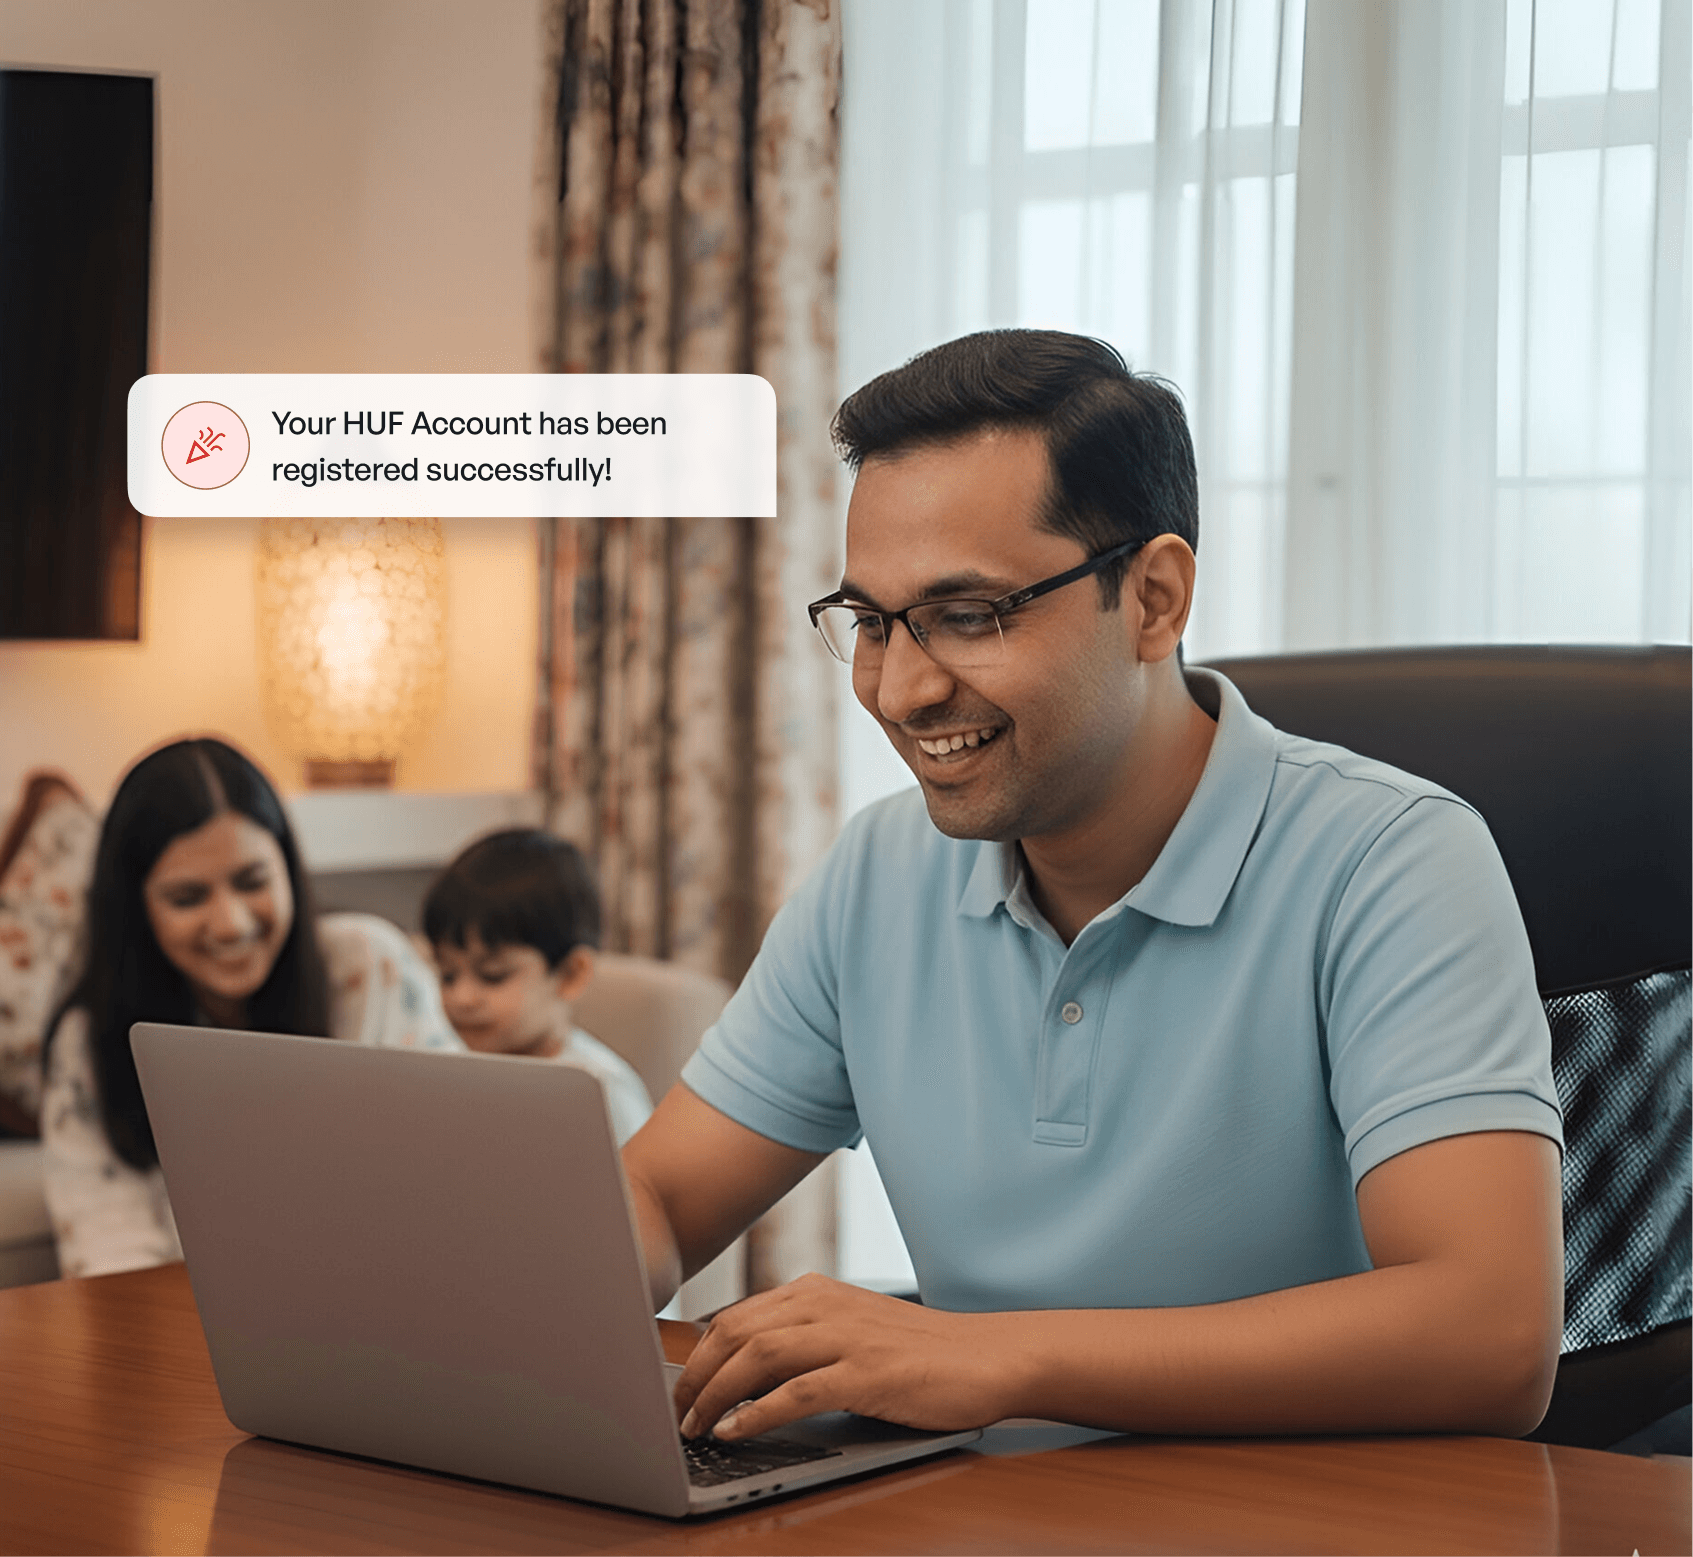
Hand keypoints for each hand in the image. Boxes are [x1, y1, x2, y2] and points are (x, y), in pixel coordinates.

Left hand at [673, 1272, 1020, 1440]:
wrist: (986, 1356)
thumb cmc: (919, 1353)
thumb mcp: (852, 1332)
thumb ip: (804, 1340)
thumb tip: (743, 1376)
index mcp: (817, 1292)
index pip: (737, 1317)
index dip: (699, 1354)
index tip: (680, 1388)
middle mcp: (825, 1305)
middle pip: (736, 1332)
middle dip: (695, 1376)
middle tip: (676, 1413)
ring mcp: (846, 1337)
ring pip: (758, 1356)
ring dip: (716, 1394)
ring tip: (695, 1426)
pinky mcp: (866, 1373)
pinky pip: (797, 1390)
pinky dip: (757, 1412)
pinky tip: (736, 1430)